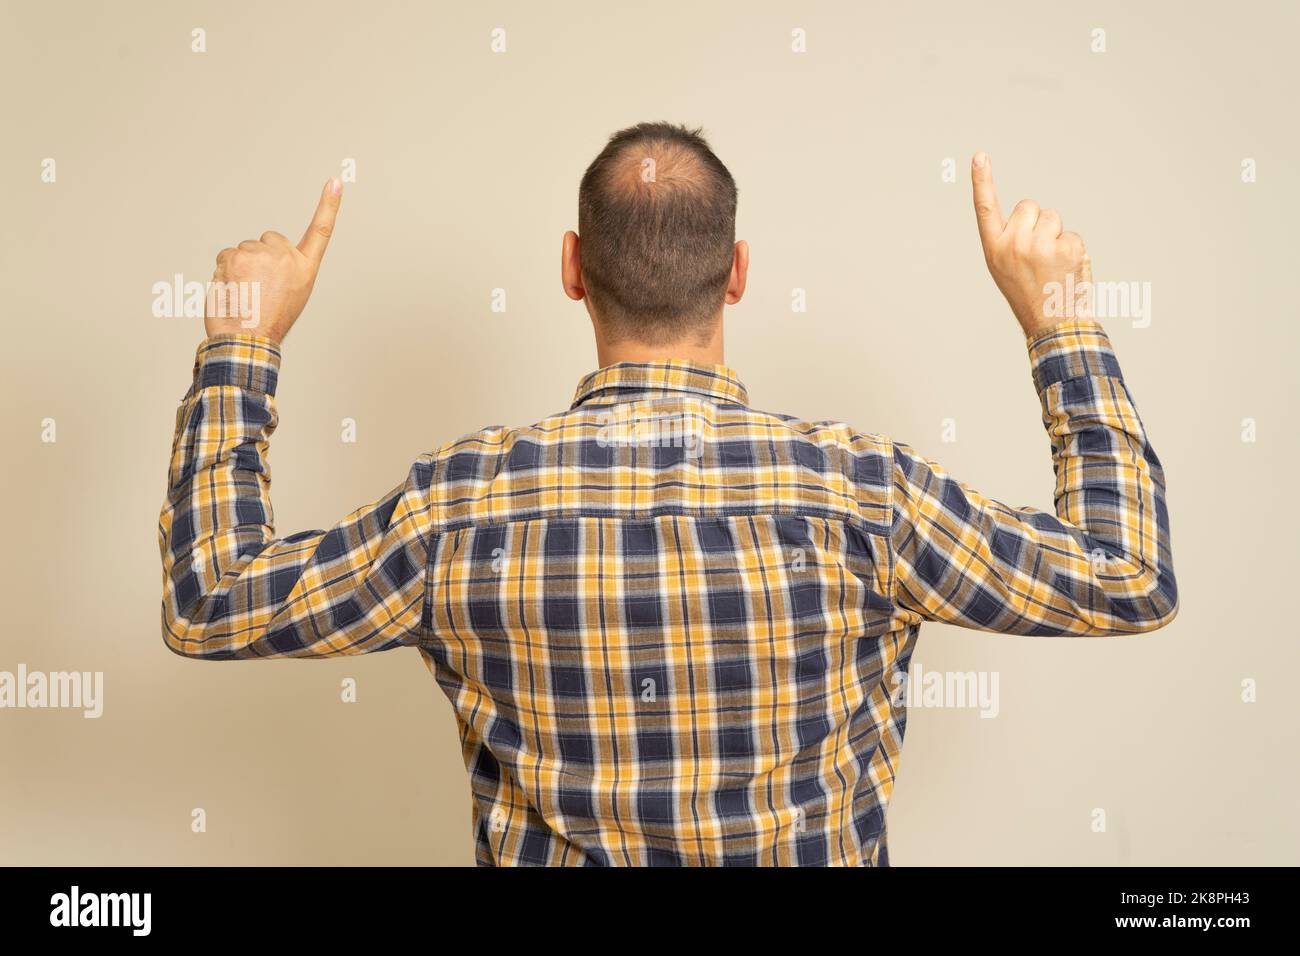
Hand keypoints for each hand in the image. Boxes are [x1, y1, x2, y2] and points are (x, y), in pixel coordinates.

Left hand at [204, 178, 342, 341]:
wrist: (249, 339)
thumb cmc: (269, 323)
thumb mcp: (291, 296)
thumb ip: (285, 271)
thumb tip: (263, 262)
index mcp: (305, 268)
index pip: (321, 231)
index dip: (328, 205)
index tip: (335, 183)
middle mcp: (287, 257)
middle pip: (268, 241)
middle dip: (260, 257)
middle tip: (258, 287)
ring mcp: (261, 254)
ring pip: (244, 250)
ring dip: (240, 267)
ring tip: (244, 293)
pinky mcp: (236, 255)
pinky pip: (225, 256)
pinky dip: (224, 271)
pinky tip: (232, 290)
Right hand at [970, 153, 1091, 338]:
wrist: (1052, 323)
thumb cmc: (1028, 294)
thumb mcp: (1005, 268)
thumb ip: (1010, 239)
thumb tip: (1031, 214)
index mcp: (994, 249)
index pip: (985, 208)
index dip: (982, 180)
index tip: (980, 156)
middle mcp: (1013, 244)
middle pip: (1029, 206)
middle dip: (1037, 222)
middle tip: (1037, 255)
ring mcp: (1040, 244)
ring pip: (1052, 217)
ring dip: (1056, 235)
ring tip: (1052, 264)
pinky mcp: (1065, 246)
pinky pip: (1071, 233)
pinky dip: (1072, 249)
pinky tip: (1066, 269)